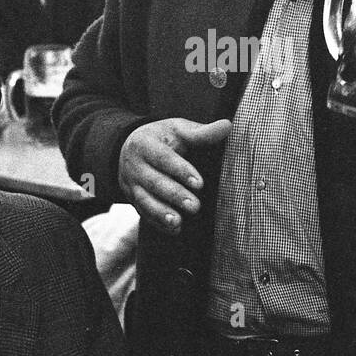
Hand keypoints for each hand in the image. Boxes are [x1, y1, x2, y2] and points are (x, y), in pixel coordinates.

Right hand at [119, 118, 231, 234]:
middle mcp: (135, 165)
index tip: (200, 183)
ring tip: (179, 222)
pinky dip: (158, 223)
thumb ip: (201, 132)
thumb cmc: (162, 139)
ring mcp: (132, 184)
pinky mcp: (133, 199)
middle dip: (174, 195)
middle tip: (195, 207)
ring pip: (144, 201)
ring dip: (161, 213)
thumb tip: (228, 126)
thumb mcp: (178, 130)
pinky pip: (143, 213)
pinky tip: (174, 229)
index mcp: (146, 144)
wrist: (128, 149)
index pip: (164, 158)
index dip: (181, 171)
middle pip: (154, 182)